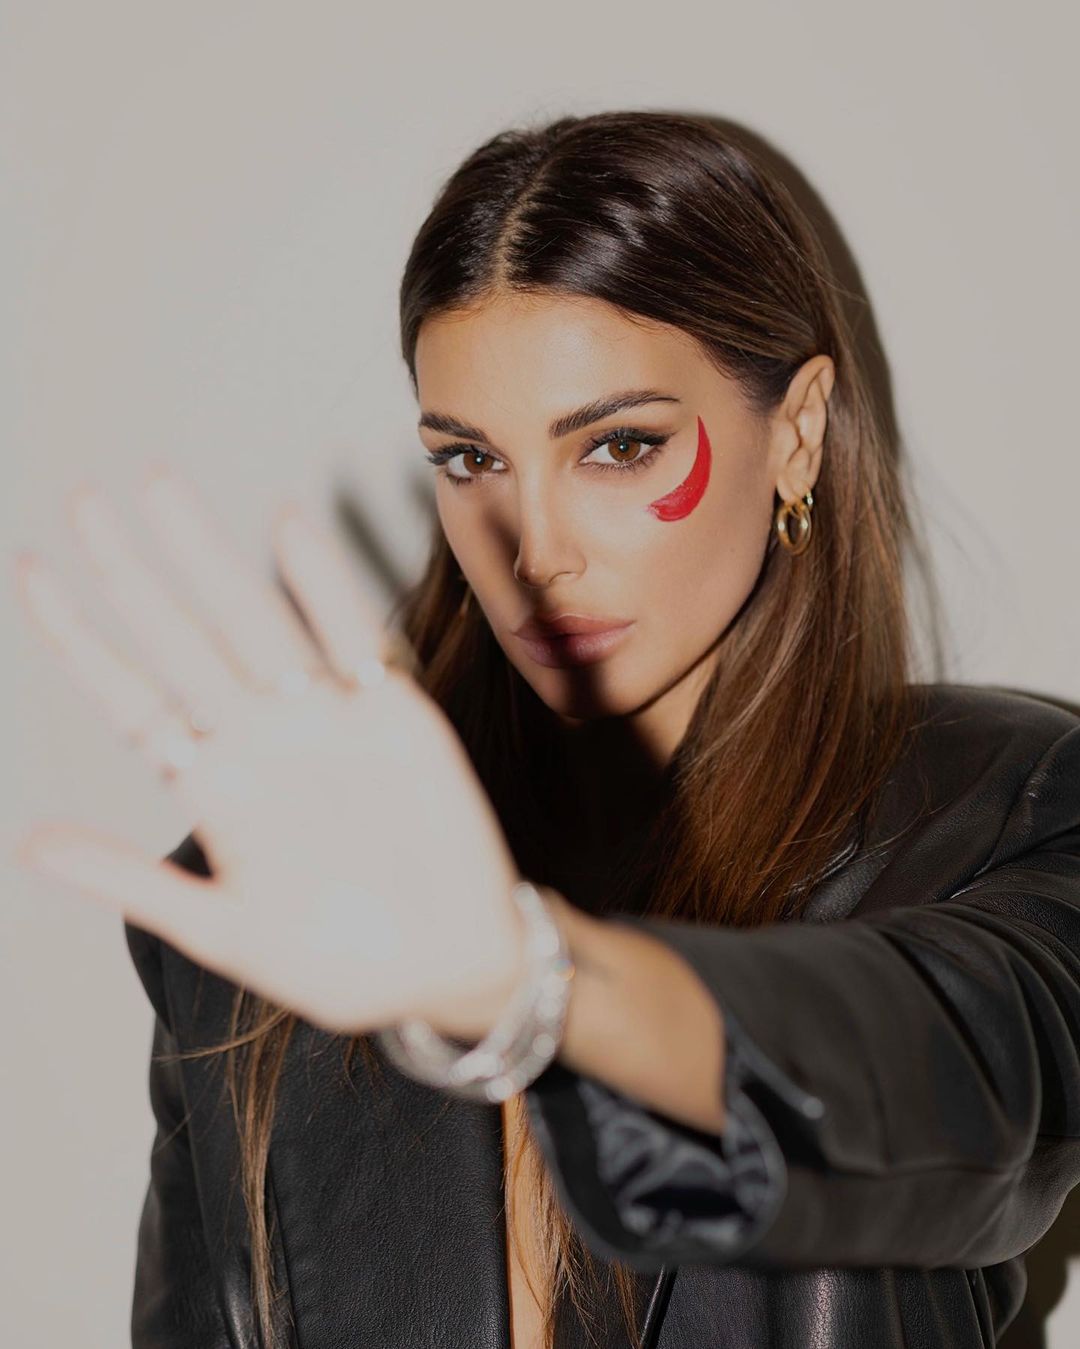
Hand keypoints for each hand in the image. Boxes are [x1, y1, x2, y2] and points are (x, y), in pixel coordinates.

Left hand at [12, 468, 527, 1039]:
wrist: (452, 968)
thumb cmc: (343, 963)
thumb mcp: (227, 934)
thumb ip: (134, 884)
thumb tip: (30, 844)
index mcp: (218, 788)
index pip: (134, 697)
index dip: (81, 638)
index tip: (35, 575)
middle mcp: (263, 741)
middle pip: (183, 640)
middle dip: (132, 573)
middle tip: (86, 502)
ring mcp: (327, 723)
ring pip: (254, 622)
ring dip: (207, 559)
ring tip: (160, 494)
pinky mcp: (395, 718)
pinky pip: (353, 638)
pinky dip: (321, 586)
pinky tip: (286, 530)